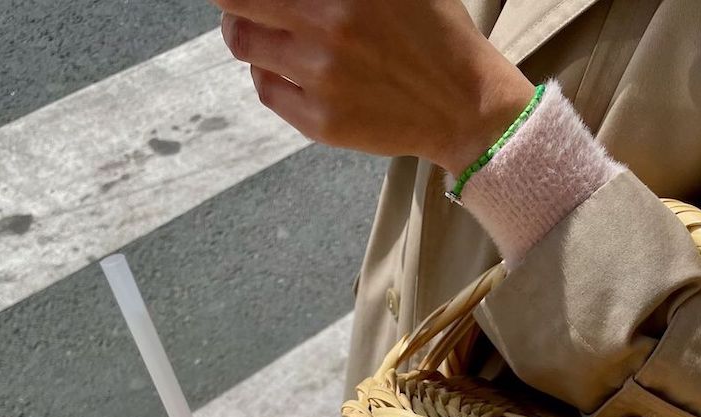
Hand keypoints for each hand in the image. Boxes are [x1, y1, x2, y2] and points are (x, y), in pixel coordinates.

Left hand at [214, 0, 534, 172]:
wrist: (466, 107)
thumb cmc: (435, 36)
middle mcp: (329, 23)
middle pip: (235, 0)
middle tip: (239, 3)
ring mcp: (321, 75)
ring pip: (244, 44)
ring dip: (245, 34)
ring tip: (265, 35)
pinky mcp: (321, 121)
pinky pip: (266, 90)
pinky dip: (268, 75)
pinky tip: (290, 71)